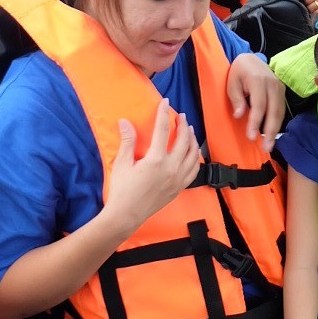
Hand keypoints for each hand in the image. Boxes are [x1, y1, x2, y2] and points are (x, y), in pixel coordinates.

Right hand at [107, 101, 202, 234]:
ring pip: (192, 154)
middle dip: (183, 125)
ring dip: (192, 140)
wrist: (127, 215)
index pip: (163, 130)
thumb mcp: (122, 164)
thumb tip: (125, 121)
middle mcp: (171, 168)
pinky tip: (193, 153)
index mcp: (156, 160)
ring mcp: (178, 179)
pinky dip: (195, 158)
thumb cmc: (122, 190)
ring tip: (189, 130)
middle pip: (183, 140)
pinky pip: (194, 170)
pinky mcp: (179, 188)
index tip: (165, 103)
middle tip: (181, 116)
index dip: (164, 114)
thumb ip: (127, 141)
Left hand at [226, 53, 284, 153]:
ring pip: (280, 112)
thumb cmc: (238, 72)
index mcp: (258, 80)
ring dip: (275, 130)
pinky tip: (271, 135)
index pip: (259, 104)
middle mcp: (272, 84)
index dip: (256, 122)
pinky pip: (281, 110)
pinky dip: (277, 123)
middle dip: (270, 131)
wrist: (251, 59)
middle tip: (266, 148)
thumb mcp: (231, 83)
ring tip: (269, 145)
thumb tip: (240, 116)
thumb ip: (236, 99)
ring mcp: (280, 87)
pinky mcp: (282, 92)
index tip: (252, 137)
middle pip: (274, 110)